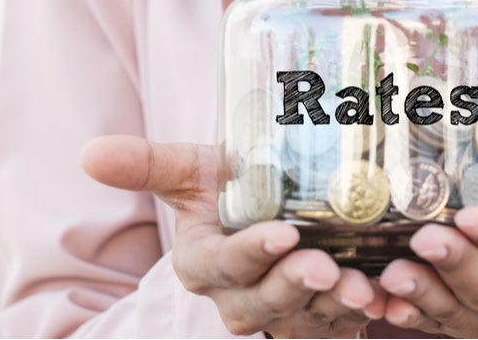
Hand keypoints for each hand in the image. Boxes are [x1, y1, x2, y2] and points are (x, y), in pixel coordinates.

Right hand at [80, 135, 385, 337]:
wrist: (273, 208)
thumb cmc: (229, 188)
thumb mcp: (193, 171)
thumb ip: (149, 163)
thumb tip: (88, 154)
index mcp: (204, 263)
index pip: (221, 266)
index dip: (249, 255)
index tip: (281, 234)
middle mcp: (239, 298)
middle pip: (263, 302)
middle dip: (292, 287)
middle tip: (323, 267)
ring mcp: (282, 314)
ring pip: (305, 320)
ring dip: (334, 307)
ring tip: (362, 289)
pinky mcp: (319, 320)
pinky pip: (341, 327)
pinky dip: (366, 315)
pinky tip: (389, 299)